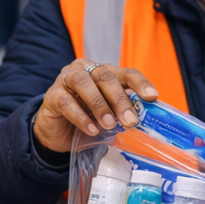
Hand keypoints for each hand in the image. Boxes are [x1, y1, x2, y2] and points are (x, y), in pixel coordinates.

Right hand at [33, 61, 158, 153]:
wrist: (57, 133)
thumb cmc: (86, 119)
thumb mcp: (108, 115)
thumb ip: (121, 113)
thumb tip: (142, 120)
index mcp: (103, 72)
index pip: (125, 72)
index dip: (139, 83)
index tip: (152, 97)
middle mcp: (85, 70)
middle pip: (105, 77)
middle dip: (120, 99)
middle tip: (130, 121)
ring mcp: (66, 80)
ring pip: (84, 83)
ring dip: (99, 105)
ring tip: (109, 125)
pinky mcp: (52, 96)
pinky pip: (67, 102)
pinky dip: (81, 117)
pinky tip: (92, 130)